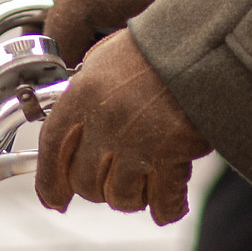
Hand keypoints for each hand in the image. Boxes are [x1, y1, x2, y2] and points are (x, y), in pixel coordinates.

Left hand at [34, 28, 209, 224]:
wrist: (202, 43)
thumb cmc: (158, 46)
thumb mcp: (106, 57)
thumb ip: (85, 91)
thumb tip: (74, 126)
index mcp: (83, 93)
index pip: (52, 148)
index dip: (49, 181)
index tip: (54, 198)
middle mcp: (104, 120)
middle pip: (84, 180)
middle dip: (95, 188)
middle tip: (109, 181)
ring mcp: (136, 141)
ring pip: (119, 196)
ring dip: (129, 197)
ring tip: (141, 184)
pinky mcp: (170, 156)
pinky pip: (161, 201)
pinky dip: (165, 208)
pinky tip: (167, 205)